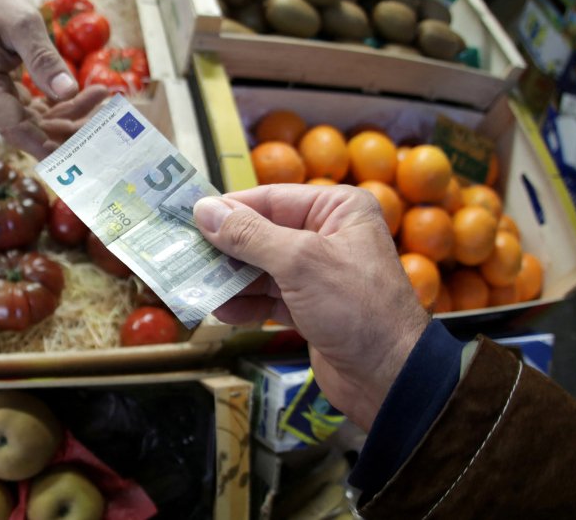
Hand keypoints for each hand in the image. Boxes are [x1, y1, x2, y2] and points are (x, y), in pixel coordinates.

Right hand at [0, 0, 97, 157]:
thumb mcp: (22, 25)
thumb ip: (43, 58)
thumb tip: (69, 90)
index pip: (14, 127)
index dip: (44, 145)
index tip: (74, 157)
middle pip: (32, 131)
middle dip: (70, 131)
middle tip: (106, 123)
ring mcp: (3, 102)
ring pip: (43, 123)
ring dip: (75, 116)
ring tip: (105, 97)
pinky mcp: (15, 98)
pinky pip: (45, 110)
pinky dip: (70, 104)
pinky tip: (96, 93)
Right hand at [193, 184, 429, 428]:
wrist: (391, 378)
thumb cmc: (358, 310)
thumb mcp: (299, 263)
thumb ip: (249, 235)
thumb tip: (205, 210)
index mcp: (338, 209)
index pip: (271, 198)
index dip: (228, 209)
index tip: (188, 217)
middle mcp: (329, 235)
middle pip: (261, 233)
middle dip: (225, 249)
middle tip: (184, 255)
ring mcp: (319, 274)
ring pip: (260, 268)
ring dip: (230, 280)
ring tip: (196, 285)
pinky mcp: (311, 307)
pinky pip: (268, 297)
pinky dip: (245, 304)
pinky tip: (222, 311)